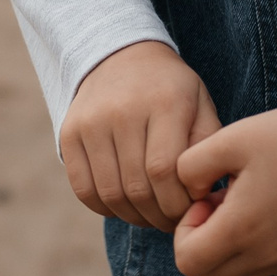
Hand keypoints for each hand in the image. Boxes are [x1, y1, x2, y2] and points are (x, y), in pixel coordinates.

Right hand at [59, 41, 223, 231]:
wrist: (121, 54)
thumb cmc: (170, 89)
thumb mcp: (200, 103)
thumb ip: (207, 146)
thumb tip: (200, 194)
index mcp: (164, 102)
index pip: (164, 171)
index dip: (177, 203)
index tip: (189, 211)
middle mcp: (123, 110)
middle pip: (137, 187)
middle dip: (158, 216)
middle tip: (170, 221)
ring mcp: (91, 121)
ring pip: (110, 193)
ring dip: (133, 217)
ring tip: (150, 215)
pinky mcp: (69, 132)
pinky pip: (83, 189)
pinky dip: (104, 208)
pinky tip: (123, 205)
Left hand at [171, 92, 276, 275]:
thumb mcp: (228, 138)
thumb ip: (188, 168)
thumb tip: (188, 193)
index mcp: (241, 230)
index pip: (188, 262)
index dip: (184, 231)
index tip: (206, 198)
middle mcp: (267, 256)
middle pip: (210, 275)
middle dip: (204, 241)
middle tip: (221, 200)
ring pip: (241, 271)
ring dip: (232, 243)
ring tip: (248, 197)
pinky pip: (271, 263)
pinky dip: (260, 244)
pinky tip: (274, 203)